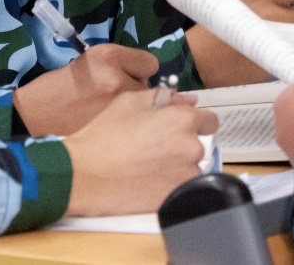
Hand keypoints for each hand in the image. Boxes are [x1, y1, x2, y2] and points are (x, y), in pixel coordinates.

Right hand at [14, 44, 158, 135]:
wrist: (35, 116)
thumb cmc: (60, 88)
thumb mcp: (89, 62)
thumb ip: (119, 64)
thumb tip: (145, 77)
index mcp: (108, 56)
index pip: (150, 63)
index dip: (136, 70)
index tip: (120, 75)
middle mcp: (117, 78)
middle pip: (149, 86)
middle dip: (134, 89)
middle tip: (108, 96)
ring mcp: (117, 105)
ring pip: (144, 107)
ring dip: (132, 109)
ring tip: (103, 112)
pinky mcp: (114, 127)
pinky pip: (135, 123)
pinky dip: (125, 124)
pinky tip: (104, 126)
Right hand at [63, 89, 217, 215]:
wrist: (83, 175)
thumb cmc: (103, 136)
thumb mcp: (129, 101)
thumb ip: (164, 97)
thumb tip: (189, 101)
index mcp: (181, 119)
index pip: (210, 119)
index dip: (193, 121)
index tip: (178, 128)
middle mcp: (191, 146)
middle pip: (200, 143)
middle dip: (183, 143)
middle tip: (154, 146)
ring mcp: (186, 174)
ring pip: (192, 166)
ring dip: (178, 164)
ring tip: (148, 164)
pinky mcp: (178, 196)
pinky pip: (184, 186)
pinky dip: (171, 182)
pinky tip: (148, 179)